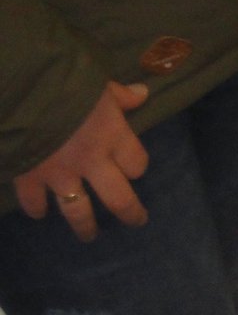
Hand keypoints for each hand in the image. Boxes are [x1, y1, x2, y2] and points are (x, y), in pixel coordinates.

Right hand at [12, 81, 149, 241]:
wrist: (18, 86)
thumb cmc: (60, 78)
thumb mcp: (96, 82)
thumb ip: (118, 95)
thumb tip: (142, 94)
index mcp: (112, 135)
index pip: (137, 163)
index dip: (137, 166)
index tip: (134, 168)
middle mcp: (92, 161)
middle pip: (119, 199)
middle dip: (130, 213)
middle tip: (136, 221)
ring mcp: (59, 174)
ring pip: (79, 211)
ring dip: (85, 226)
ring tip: (89, 236)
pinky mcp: (28, 177)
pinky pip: (34, 202)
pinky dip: (35, 208)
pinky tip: (37, 212)